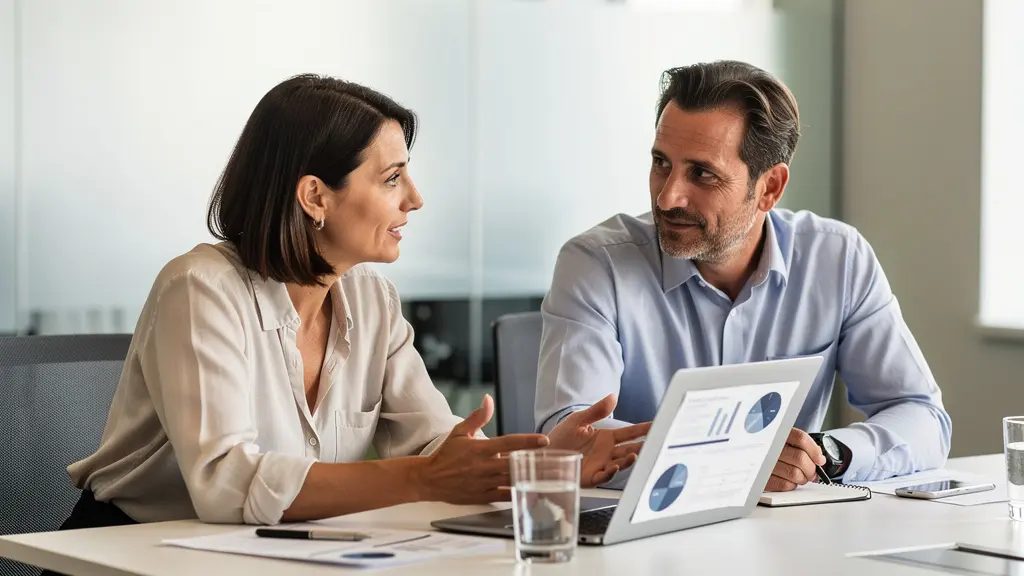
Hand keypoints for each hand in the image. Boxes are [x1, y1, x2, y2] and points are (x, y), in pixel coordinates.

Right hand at [417, 395, 547, 503]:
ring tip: (551, 476)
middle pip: (515, 464)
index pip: (508, 443)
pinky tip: (533, 491)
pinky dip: (519, 493)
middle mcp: (483, 466)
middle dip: (536, 462)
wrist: (429, 480)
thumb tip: (489, 399)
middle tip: (557, 460)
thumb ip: (478, 417)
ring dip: (531, 478)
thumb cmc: (446, 454)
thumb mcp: (460, 431)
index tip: (544, 440)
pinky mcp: (482, 496)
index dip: (527, 441)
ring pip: (512, 481)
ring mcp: (483, 483)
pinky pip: (504, 496)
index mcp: (479, 449)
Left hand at [547, 394, 651, 487]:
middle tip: (655, 443)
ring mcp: (600, 465)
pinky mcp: (590, 477)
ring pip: (620, 463)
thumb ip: (596, 411)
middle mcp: (606, 452)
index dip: (643, 430)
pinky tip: (614, 467)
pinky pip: (603, 476)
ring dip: (628, 460)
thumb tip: (613, 397)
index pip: (629, 433)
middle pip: (629, 449)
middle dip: (643, 446)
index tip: (657, 426)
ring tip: (635, 455)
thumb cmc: (561, 438)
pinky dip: (610, 472)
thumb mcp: (578, 420)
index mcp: (606, 438)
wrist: (543, 453)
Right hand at [764, 428, 825, 491]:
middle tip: (812, 472)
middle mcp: (770, 447)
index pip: (800, 439)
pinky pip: (785, 485)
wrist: (751, 456)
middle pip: (800, 458)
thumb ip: (802, 445)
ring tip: (800, 476)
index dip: (814, 451)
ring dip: (803, 478)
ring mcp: (765, 463)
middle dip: (811, 469)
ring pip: (795, 474)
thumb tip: (819, 458)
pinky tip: (789, 480)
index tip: (820, 459)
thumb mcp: (786, 440)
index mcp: (777, 434)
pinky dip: (792, 485)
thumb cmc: (773, 450)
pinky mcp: (763, 479)